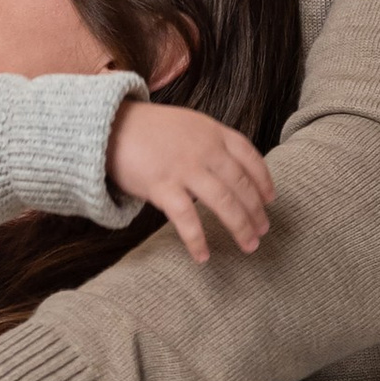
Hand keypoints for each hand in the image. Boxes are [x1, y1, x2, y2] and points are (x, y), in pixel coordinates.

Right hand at [106, 98, 274, 261]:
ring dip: (240, 226)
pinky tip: (204, 256)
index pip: (250, 157)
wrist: (108, 126)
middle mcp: (205, 149)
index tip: (271, 199)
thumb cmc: (147, 129)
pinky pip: (187, 219)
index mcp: (212, 132)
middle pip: (241, 184)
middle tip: (263, 230)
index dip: (264, 180)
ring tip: (249, 245)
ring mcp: (184, 168)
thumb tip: (229, 169)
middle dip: (256, 211)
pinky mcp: (162, 186)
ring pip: (224, 202)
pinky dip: (198, 240)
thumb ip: (209, 142)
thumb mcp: (187, 124)